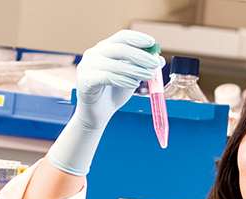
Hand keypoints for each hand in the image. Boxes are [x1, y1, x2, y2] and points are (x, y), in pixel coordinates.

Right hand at [47, 30, 163, 175]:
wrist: (98, 114)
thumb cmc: (114, 93)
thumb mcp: (132, 78)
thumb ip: (142, 68)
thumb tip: (159, 59)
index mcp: (105, 49)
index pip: (121, 36)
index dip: (137, 38)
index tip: (152, 43)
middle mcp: (93, 54)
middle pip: (119, 48)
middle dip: (140, 55)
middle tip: (155, 63)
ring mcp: (87, 66)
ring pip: (114, 64)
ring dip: (135, 69)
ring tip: (150, 76)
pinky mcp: (85, 81)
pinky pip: (106, 77)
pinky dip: (123, 79)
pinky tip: (133, 84)